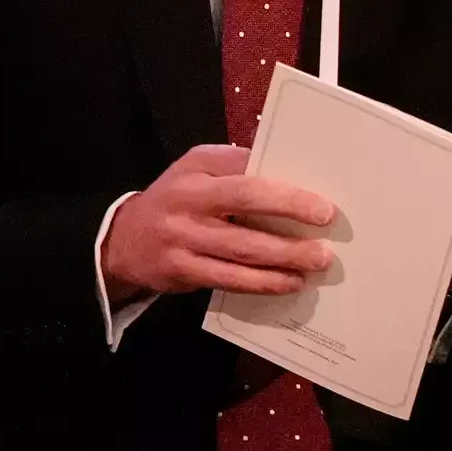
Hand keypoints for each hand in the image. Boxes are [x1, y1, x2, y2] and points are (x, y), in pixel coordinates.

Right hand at [101, 144, 334, 302]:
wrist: (124, 240)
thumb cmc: (177, 198)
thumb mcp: (197, 169)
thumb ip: (236, 167)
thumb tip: (290, 171)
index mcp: (197, 168)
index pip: (245, 168)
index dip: (282, 182)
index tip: (318, 198)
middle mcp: (187, 200)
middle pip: (246, 202)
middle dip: (291, 211)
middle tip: (327, 222)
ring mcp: (182, 238)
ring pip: (241, 248)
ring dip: (284, 257)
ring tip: (318, 260)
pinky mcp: (181, 271)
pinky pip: (229, 279)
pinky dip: (262, 282)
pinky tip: (288, 283)